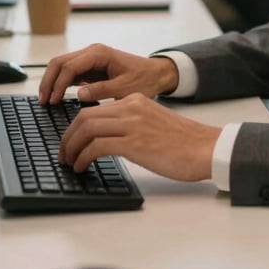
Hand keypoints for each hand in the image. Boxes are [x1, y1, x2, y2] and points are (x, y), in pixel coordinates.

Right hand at [38, 43, 178, 104]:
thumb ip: (103, 91)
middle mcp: (92, 52)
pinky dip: (60, 84)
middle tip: (43, 101)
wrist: (156, 74)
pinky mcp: (90, 68)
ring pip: (61, 66)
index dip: (59, 84)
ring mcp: (90, 59)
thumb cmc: (144, 79)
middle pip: (60, 62)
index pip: (70, 66)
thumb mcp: (125, 88)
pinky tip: (56, 97)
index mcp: (99, 53)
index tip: (53, 101)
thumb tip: (80, 94)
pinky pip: (69, 73)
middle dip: (49, 81)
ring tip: (45, 101)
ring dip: (52, 82)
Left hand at [58, 93, 220, 180]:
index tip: (69, 143)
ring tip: (69, 163)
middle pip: (84, 116)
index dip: (74, 128)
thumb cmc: (184, 143)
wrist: (205, 148)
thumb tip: (107, 142)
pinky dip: (84, 157)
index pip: (93, 109)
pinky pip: (97, 146)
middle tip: (63, 154)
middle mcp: (131, 107)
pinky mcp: (135, 143)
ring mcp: (133, 124)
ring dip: (71, 148)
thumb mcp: (152, 124)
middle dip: (67, 137)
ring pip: (86, 128)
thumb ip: (131, 126)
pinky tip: (82, 167)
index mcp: (135, 101)